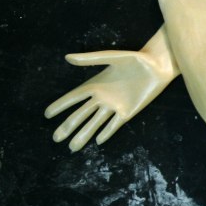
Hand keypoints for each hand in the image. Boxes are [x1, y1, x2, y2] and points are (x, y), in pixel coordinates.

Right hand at [45, 50, 174, 151]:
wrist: (158, 66)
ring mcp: (114, 106)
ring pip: (95, 123)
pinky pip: (114, 125)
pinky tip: (97, 141)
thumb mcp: (112, 57)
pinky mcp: (128, 112)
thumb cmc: (136, 59)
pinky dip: (105, 133)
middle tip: (55, 138)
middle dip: (68, 126)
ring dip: (84, 135)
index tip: (47, 114)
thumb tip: (67, 57)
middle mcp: (102, 97)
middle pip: (81, 115)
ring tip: (71, 148)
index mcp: (96, 84)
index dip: (61, 105)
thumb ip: (91, 59)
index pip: (74, 97)